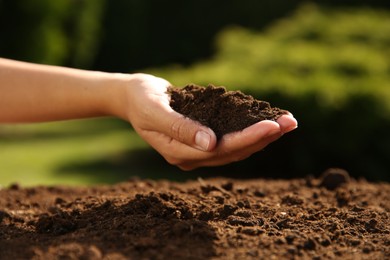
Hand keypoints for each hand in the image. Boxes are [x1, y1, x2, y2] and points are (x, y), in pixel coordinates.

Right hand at [123, 73, 297, 169]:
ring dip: (262, 135)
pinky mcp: (204, 137)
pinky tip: (267, 121)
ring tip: (287, 122)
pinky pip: (231, 137)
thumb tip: (211, 144)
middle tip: (291, 122)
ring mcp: (198, 149)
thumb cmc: (141, 100)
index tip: (272, 125)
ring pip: (236, 147)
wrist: (132, 96)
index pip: (220, 150)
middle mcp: (192, 155)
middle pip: (234, 151)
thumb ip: (180, 128)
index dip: (248, 138)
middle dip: (263, 137)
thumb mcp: (154, 110)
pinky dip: (250, 129)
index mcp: (179, 153)